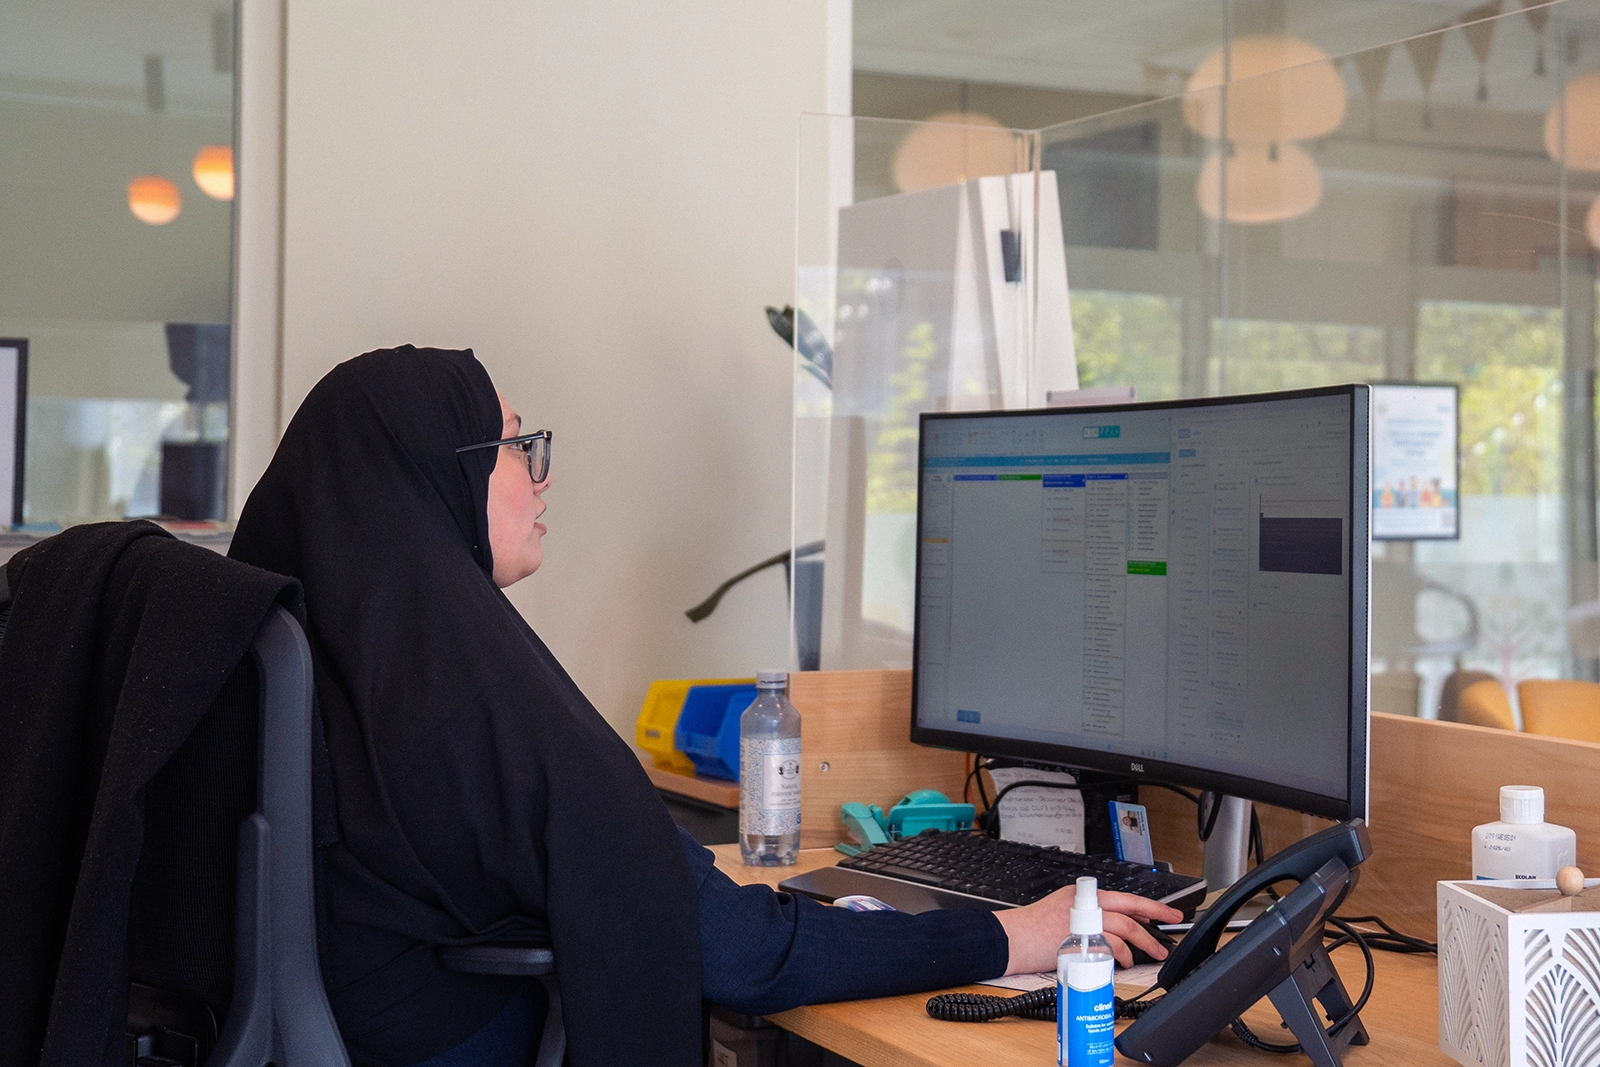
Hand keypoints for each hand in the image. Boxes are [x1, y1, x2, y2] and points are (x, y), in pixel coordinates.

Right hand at [994, 885, 1182, 974]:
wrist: (1007, 939)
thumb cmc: (1029, 932)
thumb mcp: (1061, 917)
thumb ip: (1086, 920)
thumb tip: (1113, 936)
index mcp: (1081, 895)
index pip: (1123, 897)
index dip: (1149, 906)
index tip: (1166, 914)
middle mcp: (1083, 903)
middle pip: (1129, 909)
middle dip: (1155, 922)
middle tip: (1170, 933)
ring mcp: (1082, 920)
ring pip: (1124, 928)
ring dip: (1141, 944)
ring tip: (1151, 955)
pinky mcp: (1079, 938)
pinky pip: (1109, 946)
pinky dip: (1119, 956)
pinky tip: (1120, 963)